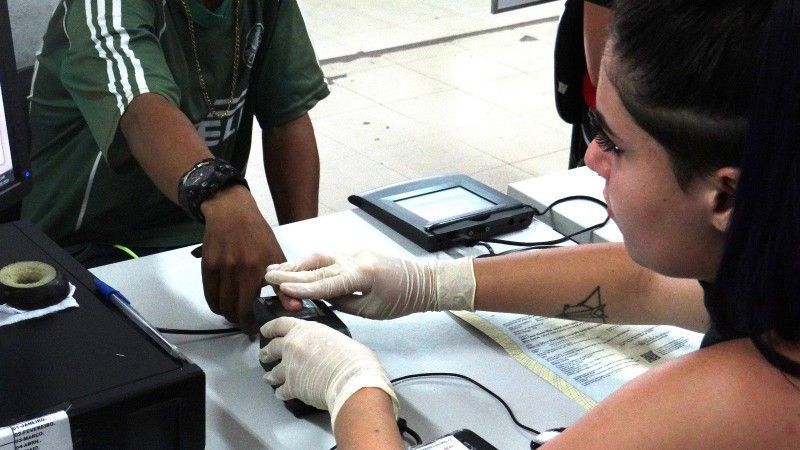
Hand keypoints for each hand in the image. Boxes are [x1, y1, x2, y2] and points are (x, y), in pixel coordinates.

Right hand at [200, 185, 284, 332]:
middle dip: (240, 322)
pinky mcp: (207, 266)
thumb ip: (283, 285)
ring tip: (236, 314)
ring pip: (220, 305)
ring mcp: (220, 268)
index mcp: (257, 269)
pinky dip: (216, 305)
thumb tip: (294, 308)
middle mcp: (237, 270)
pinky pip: (209, 295)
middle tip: (247, 323)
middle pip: (233, 310)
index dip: (251, 324)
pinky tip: (224, 304)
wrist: (232, 212)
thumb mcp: (276, 257)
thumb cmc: (259, 235)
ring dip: (228, 315)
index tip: (256, 328)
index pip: (249, 308)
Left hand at [260, 317, 397, 427]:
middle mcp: (293, 346)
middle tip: (264, 355)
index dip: (271, 327)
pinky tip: (282, 394)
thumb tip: (334, 351)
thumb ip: (329, 342)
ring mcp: (289, 366)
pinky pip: (281, 391)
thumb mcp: (341, 339)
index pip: (281, 324)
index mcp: (306, 330)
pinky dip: (281, 393)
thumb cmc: (353, 357)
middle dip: (266, 352)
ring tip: (269, 378)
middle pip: (272, 347)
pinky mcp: (291, 386)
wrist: (350, 378)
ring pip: (273, 371)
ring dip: (270, 375)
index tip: (264, 330)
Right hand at [264, 252, 475, 318]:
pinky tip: (297, 268)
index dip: (302, 288)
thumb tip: (321, 298)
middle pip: (318, 267)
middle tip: (268, 277)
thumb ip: (344, 302)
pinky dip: (310, 263)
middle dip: (291, 273)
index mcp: (362, 275)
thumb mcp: (371, 310)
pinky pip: (328, 258)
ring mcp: (354, 254)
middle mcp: (355, 259)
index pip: (326, 283)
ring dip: (297, 265)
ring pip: (320, 258)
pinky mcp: (355, 254)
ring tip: (276, 271)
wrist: (424, 281)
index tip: (282, 290)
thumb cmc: (401, 300)